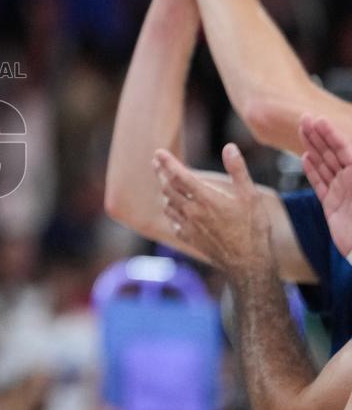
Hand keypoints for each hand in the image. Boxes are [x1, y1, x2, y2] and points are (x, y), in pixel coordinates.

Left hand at [153, 143, 271, 275]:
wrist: (248, 263)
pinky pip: (173, 221)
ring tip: (164, 182)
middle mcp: (192, 211)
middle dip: (161, 173)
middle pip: (168, 188)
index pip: (179, 175)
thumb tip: (229, 147)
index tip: (158, 152)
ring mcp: (188, 226)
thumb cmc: (253, 228)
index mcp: (206, 198)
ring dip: (164, 191)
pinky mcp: (189, 238)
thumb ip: (238, 170)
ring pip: (168, 204)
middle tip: (156, 162)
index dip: (167, 162)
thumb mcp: (251, 196)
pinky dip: (170, 211)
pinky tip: (173, 209)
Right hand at [300, 115, 351, 258]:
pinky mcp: (332, 207)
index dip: (330, 133)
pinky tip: (306, 158)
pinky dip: (312, 170)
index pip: (344, 148)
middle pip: (332, 153)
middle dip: (318, 135)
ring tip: (303, 131)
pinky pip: (320, 184)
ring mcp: (342, 192)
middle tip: (304, 118)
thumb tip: (349, 152)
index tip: (317, 119)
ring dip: (313, 147)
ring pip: (325, 165)